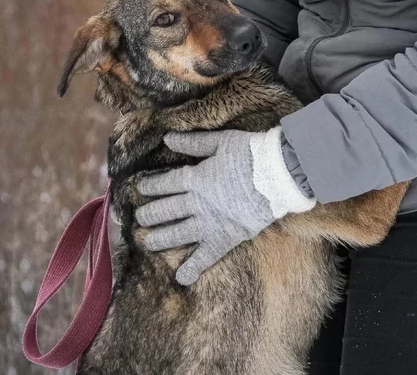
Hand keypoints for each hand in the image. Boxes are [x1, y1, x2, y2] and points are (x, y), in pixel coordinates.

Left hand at [136, 128, 315, 284]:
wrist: (277, 176)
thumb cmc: (251, 155)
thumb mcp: (221, 141)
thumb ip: (193, 142)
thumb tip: (168, 138)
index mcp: (195, 178)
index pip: (164, 184)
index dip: (149, 186)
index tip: (140, 189)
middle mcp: (196, 203)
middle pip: (165, 211)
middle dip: (149, 214)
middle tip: (140, 218)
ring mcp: (208, 224)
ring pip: (176, 234)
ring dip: (159, 239)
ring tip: (147, 242)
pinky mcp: (223, 239)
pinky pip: (205, 257)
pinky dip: (193, 269)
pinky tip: (181, 278)